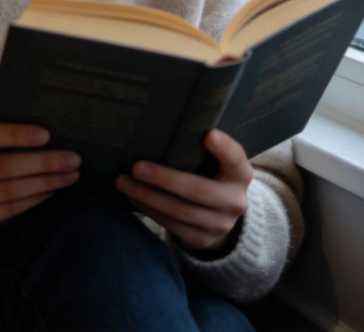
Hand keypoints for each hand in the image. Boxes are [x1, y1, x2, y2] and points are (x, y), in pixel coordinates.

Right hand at [0, 114, 80, 250]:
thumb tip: (34, 115)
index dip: (14, 134)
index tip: (46, 134)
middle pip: (2, 166)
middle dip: (43, 162)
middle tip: (72, 157)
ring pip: (10, 191)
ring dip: (46, 182)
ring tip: (70, 174)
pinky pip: (8, 210)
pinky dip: (35, 199)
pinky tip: (52, 190)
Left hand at [114, 129, 252, 252]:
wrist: (219, 214)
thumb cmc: (210, 172)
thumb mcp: (215, 160)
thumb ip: (198, 147)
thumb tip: (163, 124)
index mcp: (240, 173)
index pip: (235, 158)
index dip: (224, 148)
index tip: (208, 135)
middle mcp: (235, 201)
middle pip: (199, 191)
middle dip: (165, 179)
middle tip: (136, 166)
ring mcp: (219, 224)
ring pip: (180, 212)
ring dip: (148, 196)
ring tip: (123, 182)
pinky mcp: (201, 239)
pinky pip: (171, 225)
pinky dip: (149, 209)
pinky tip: (132, 197)